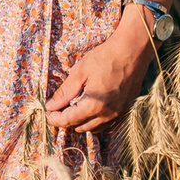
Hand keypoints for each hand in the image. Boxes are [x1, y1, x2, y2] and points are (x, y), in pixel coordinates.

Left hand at [46, 14, 155, 132]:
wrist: (133, 50)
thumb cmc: (105, 57)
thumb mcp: (80, 72)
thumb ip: (65, 92)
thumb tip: (50, 106)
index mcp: (94, 105)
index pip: (68, 120)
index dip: (54, 118)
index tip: (47, 112)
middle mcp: (107, 114)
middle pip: (79, 127)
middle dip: (66, 120)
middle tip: (58, 107)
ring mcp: (118, 114)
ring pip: (93, 129)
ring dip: (81, 122)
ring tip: (73, 107)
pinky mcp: (125, 110)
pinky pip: (106, 124)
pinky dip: (95, 121)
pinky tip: (90, 108)